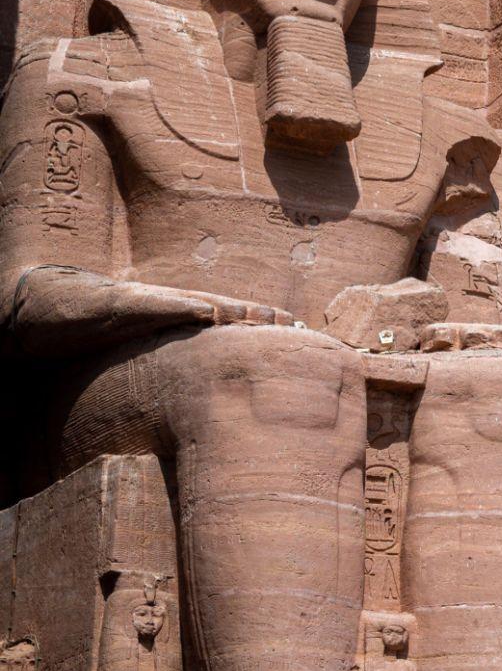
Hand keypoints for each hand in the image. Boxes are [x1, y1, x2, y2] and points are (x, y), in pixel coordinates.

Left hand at [10, 267, 293, 355]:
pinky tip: (220, 366)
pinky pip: (193, 349)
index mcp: (177, 304)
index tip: (299, 328)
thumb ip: (164, 307)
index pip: (235, 310)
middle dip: (268, 328)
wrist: (26, 310)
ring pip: (215, 334)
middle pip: (232, 319)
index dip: (267, 320)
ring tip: (275, 349)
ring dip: (246, 341)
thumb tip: (216, 312)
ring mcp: (160, 328)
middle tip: (304, 337)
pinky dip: (217, 354)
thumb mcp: (116, 307)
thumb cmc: (69, 310)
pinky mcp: (144, 344)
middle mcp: (174, 313)